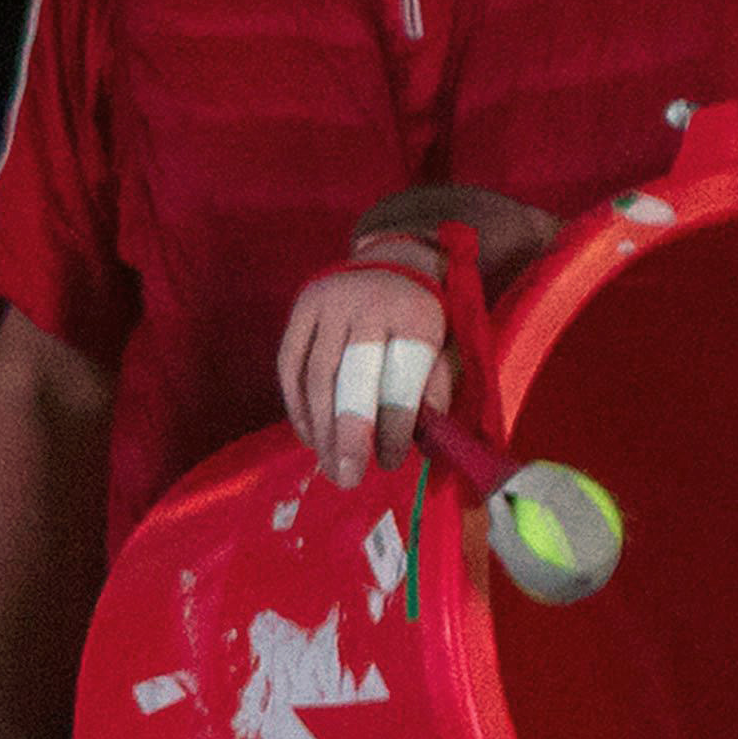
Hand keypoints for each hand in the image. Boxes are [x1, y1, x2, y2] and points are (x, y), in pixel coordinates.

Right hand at [274, 245, 451, 488]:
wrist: (397, 260)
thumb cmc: (425, 318)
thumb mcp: (447, 347)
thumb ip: (436, 390)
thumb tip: (421, 444)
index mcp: (414, 316)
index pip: (401, 378)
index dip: (396, 424)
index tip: (393, 461)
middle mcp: (367, 305)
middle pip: (352, 377)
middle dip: (349, 434)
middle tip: (348, 478)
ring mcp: (328, 304)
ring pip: (316, 375)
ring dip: (319, 428)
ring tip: (329, 466)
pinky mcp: (301, 308)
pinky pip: (290, 364)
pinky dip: (297, 405)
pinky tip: (309, 436)